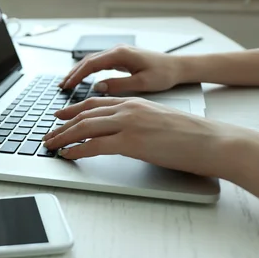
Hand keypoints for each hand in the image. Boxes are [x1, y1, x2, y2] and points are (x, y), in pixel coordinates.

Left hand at [42, 97, 242, 178]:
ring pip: (84, 128)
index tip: (59, 116)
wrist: (210, 141)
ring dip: (63, 137)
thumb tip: (118, 133)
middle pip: (84, 115)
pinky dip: (77, 150)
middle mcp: (127, 109)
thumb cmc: (189, 135)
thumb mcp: (156, 119)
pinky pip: (94, 146)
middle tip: (48, 134)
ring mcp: (128, 124)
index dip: (73, 110)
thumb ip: (135, 121)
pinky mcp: (130, 142)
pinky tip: (68, 155)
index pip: (94, 103)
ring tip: (51, 145)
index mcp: (133, 102)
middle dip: (62, 126)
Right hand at [60, 45, 184, 93]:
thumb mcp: (142, 83)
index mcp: (121, 54)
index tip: (67, 86)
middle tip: (61, 86)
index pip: (91, 64)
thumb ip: (118, 84)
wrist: (178, 67)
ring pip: (92, 61)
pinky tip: (82, 78)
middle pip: (88, 60)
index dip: (77, 76)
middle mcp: (118, 50)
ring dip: (79, 71)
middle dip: (73, 73)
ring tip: (67, 83)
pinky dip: (88, 70)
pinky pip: (99, 63)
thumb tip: (97, 87)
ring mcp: (119, 53)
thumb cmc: (164, 74)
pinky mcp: (121, 58)